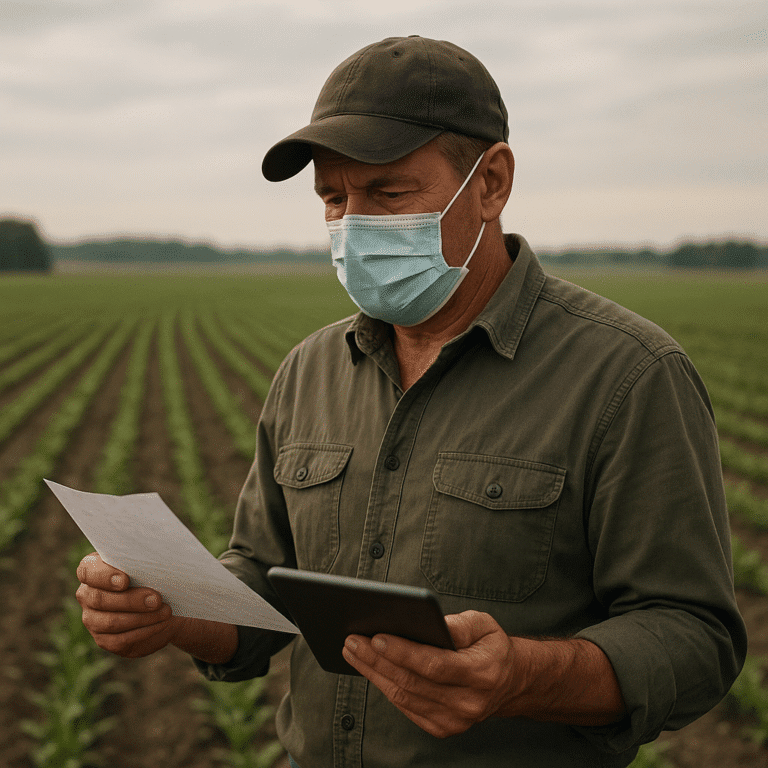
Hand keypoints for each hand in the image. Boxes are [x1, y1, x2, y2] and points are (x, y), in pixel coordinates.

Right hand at [76, 552, 178, 657]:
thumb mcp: (146, 565)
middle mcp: (87, 595)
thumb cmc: (151, 576)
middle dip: (131, 600)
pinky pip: (121, 639)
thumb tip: (156, 560)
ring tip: (165, 611)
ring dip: (142, 617)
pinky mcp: (104, 639)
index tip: (125, 580)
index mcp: (92, 570)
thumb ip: (142, 562)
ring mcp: (92, 619)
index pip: (88, 571)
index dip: (104, 576)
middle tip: (156, 599)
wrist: (161, 604)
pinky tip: (161, 623)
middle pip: (101, 599)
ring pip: (112, 621)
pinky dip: (144, 631)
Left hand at [342, 610, 517, 737]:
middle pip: (412, 682)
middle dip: (377, 659)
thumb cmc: (491, 646)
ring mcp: (455, 720)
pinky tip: (370, 669)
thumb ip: (459, 624)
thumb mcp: (484, 624)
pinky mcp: (443, 728)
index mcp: (481, 673)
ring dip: (374, 673)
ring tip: (353, 651)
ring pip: (404, 697)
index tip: (376, 637)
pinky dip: (385, 687)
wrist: (509, 682)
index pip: (434, 665)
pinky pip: (406, 707)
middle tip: (352, 640)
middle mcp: (468, 702)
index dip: (403, 652)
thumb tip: (431, 623)